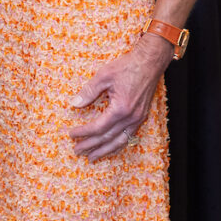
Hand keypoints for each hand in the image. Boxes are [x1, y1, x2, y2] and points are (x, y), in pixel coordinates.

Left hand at [67, 35, 171, 160]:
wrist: (149, 63)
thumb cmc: (127, 67)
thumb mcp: (104, 76)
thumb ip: (89, 91)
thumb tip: (74, 104)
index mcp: (121, 109)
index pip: (98, 127)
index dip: (84, 132)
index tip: (72, 134)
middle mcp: (131, 118)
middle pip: (108, 138)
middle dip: (91, 146)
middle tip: (77, 151)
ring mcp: (138, 119)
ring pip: (120, 142)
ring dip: (105, 151)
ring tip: (92, 157)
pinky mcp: (141, 117)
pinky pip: (129, 136)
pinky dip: (118, 144)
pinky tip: (110, 147)